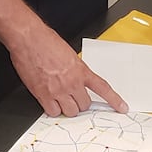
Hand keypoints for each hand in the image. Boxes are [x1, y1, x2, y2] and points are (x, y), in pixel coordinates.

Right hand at [9, 28, 127, 116]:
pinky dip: (52, 109)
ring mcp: (58, 90)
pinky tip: (49, 101)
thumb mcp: (68, 54)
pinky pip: (53, 112)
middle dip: (80, 103)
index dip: (114, 100)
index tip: (122, 107)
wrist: (29, 38)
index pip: (103, 88)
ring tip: (60, 98)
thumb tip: (75, 77)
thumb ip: (75, 69)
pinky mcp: (43, 95)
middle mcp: (72, 82)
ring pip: (70, 111)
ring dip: (67, 108)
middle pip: (85, 105)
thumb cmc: (45, 41)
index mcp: (80, 70)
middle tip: (72, 96)